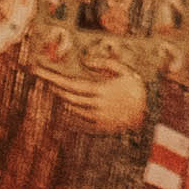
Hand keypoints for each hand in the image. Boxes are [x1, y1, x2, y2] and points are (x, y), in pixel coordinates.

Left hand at [27, 49, 148, 129]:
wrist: (148, 114)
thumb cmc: (136, 88)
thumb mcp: (124, 70)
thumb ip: (104, 64)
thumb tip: (85, 60)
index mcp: (100, 90)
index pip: (70, 84)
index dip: (52, 77)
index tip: (40, 70)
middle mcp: (95, 105)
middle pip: (66, 96)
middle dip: (52, 85)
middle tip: (41, 75)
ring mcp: (96, 118)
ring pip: (70, 109)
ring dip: (60, 98)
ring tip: (53, 87)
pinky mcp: (99, 127)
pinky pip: (77, 121)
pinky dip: (68, 112)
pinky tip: (64, 105)